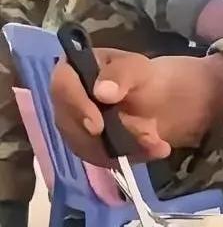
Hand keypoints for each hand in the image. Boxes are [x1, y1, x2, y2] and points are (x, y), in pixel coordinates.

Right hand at [51, 48, 222, 165]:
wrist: (151, 100)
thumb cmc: (138, 77)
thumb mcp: (136, 67)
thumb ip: (121, 75)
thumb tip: (102, 93)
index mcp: (69, 72)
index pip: (62, 89)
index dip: (77, 108)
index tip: (97, 126)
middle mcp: (64, 103)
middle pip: (72, 125)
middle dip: (110, 134)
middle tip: (146, 134)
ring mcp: (74, 129)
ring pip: (89, 147)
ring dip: (126, 147)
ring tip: (156, 141)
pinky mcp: (88, 149)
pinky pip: (104, 159)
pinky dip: (131, 156)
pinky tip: (155, 149)